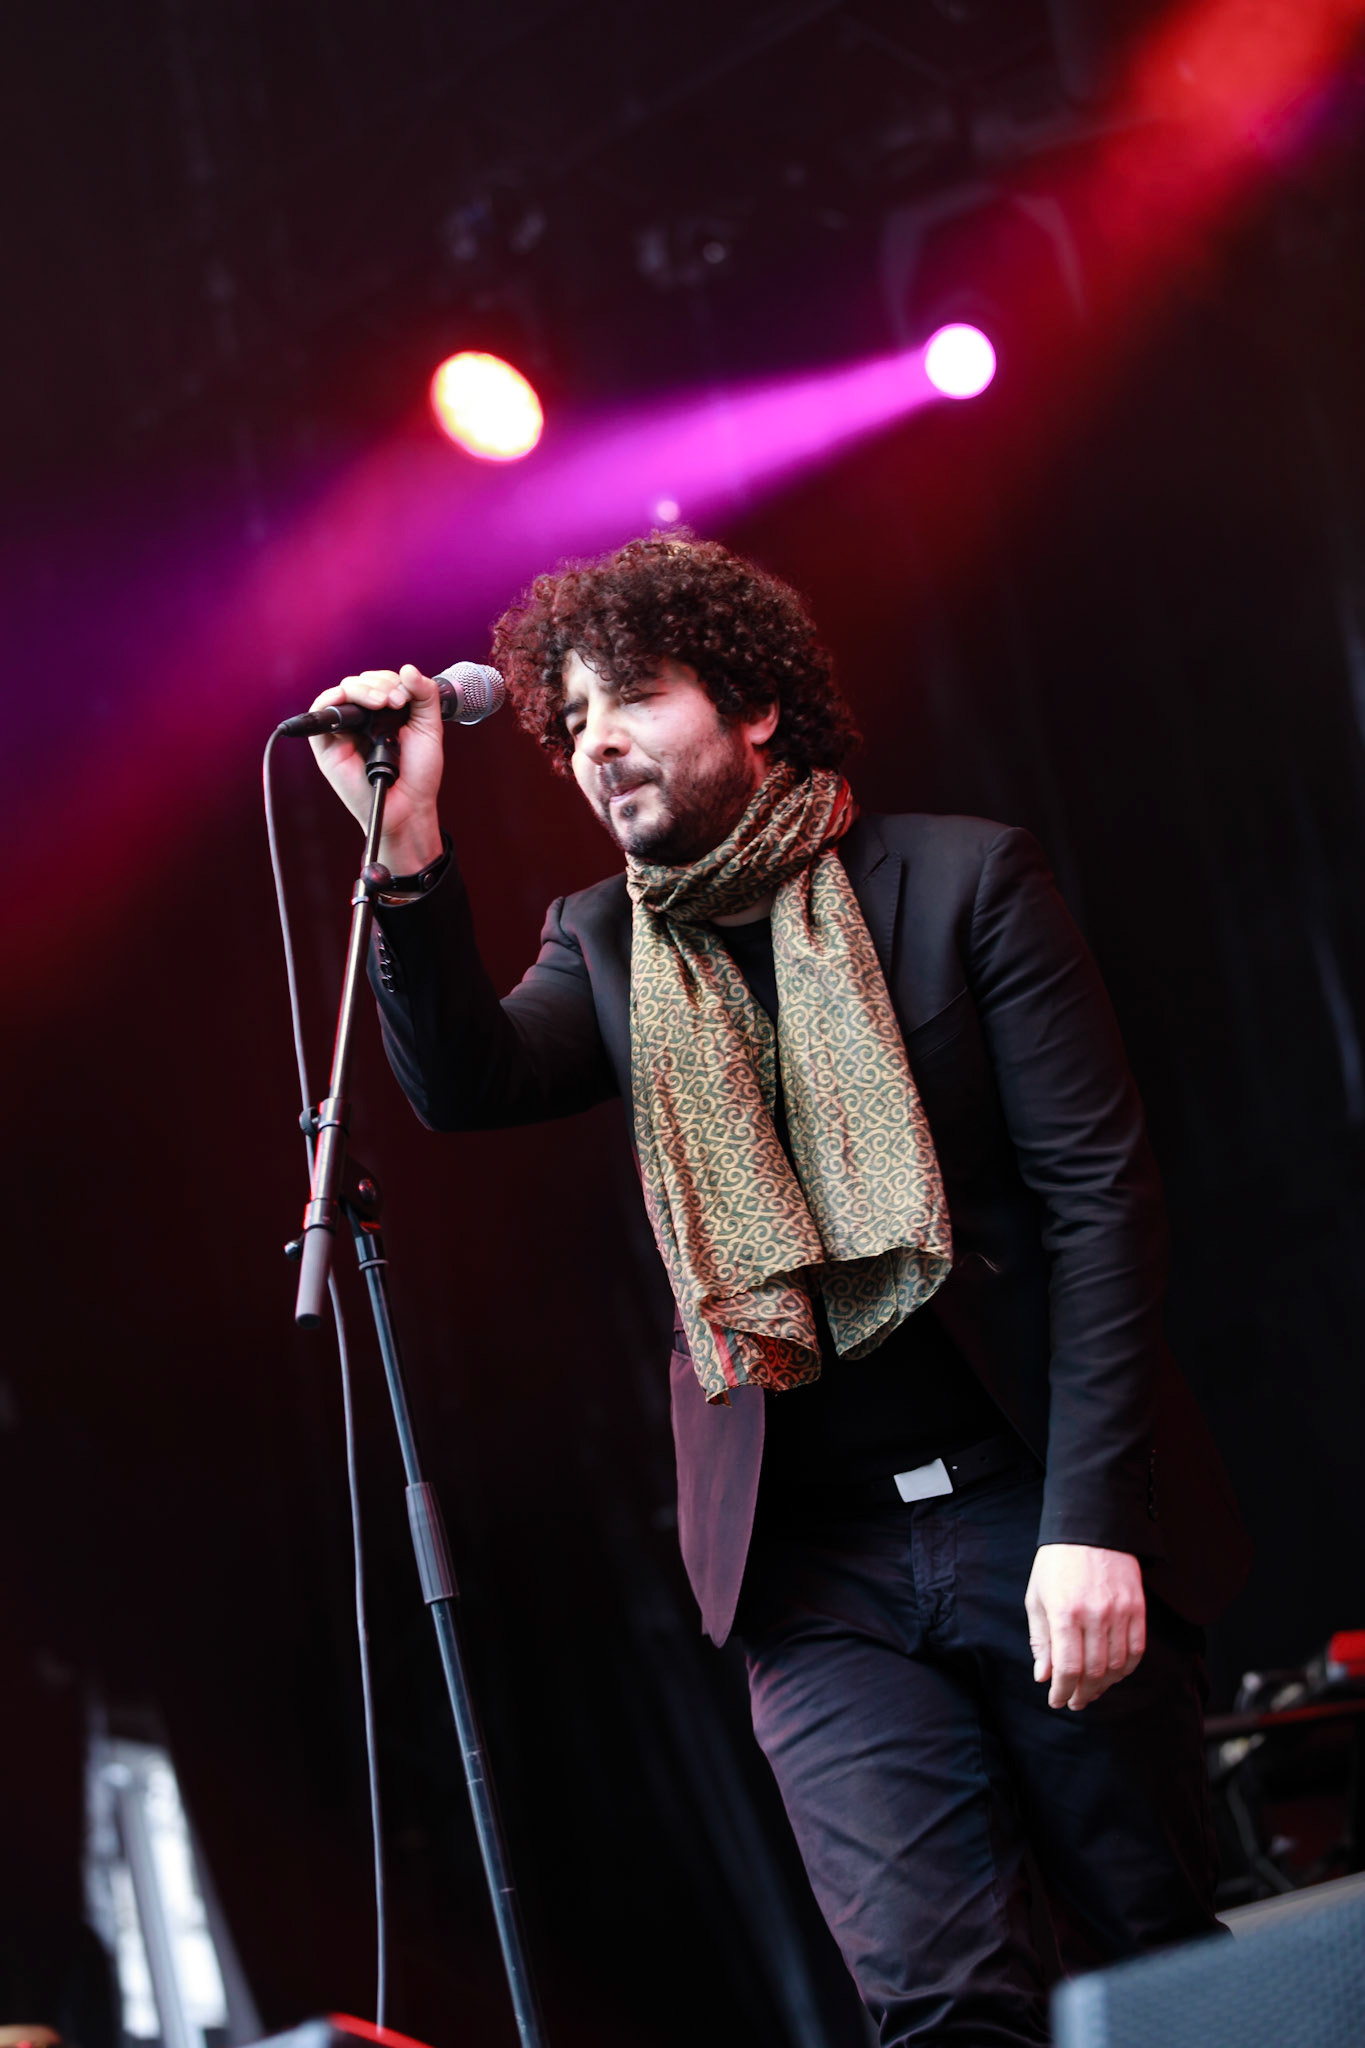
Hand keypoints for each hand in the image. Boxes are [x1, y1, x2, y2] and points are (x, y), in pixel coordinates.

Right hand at [308, 663, 445, 874]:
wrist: (410, 806)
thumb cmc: (418, 774)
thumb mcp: (429, 728)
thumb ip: (425, 696)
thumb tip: (407, 668)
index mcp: (384, 714)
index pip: (379, 681)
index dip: (391, 680)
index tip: (406, 698)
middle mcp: (362, 720)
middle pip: (360, 682)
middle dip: (380, 684)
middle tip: (396, 702)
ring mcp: (344, 731)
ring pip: (342, 691)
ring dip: (363, 689)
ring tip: (383, 703)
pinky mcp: (327, 744)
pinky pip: (321, 712)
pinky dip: (335, 700)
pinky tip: (358, 705)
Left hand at [1024, 1543, 1145, 1710]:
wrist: (1090, 1529)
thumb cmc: (1056, 1564)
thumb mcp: (1037, 1597)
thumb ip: (1041, 1639)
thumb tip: (1043, 1676)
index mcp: (1065, 1612)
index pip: (1067, 1668)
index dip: (1062, 1691)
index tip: (1056, 1700)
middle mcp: (1095, 1615)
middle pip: (1094, 1672)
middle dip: (1082, 1693)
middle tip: (1073, 1701)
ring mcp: (1120, 1611)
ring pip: (1117, 1666)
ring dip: (1104, 1686)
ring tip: (1091, 1691)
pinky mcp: (1137, 1608)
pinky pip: (1136, 1650)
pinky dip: (1125, 1669)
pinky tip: (1113, 1674)